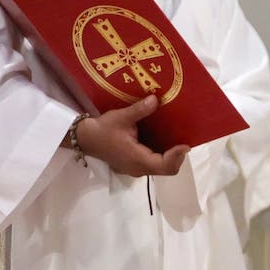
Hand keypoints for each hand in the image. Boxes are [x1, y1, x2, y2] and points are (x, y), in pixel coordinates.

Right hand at [74, 96, 188, 176]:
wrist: (85, 138)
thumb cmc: (103, 129)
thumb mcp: (121, 117)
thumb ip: (139, 110)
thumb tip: (155, 100)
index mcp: (136, 158)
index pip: (163, 165)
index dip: (177, 157)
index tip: (185, 144)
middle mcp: (137, 168)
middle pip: (166, 169)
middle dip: (178, 157)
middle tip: (184, 140)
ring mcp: (135, 168)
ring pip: (160, 168)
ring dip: (171, 157)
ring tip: (178, 140)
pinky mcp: (133, 165)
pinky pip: (153, 164)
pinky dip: (163, 156)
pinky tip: (166, 142)